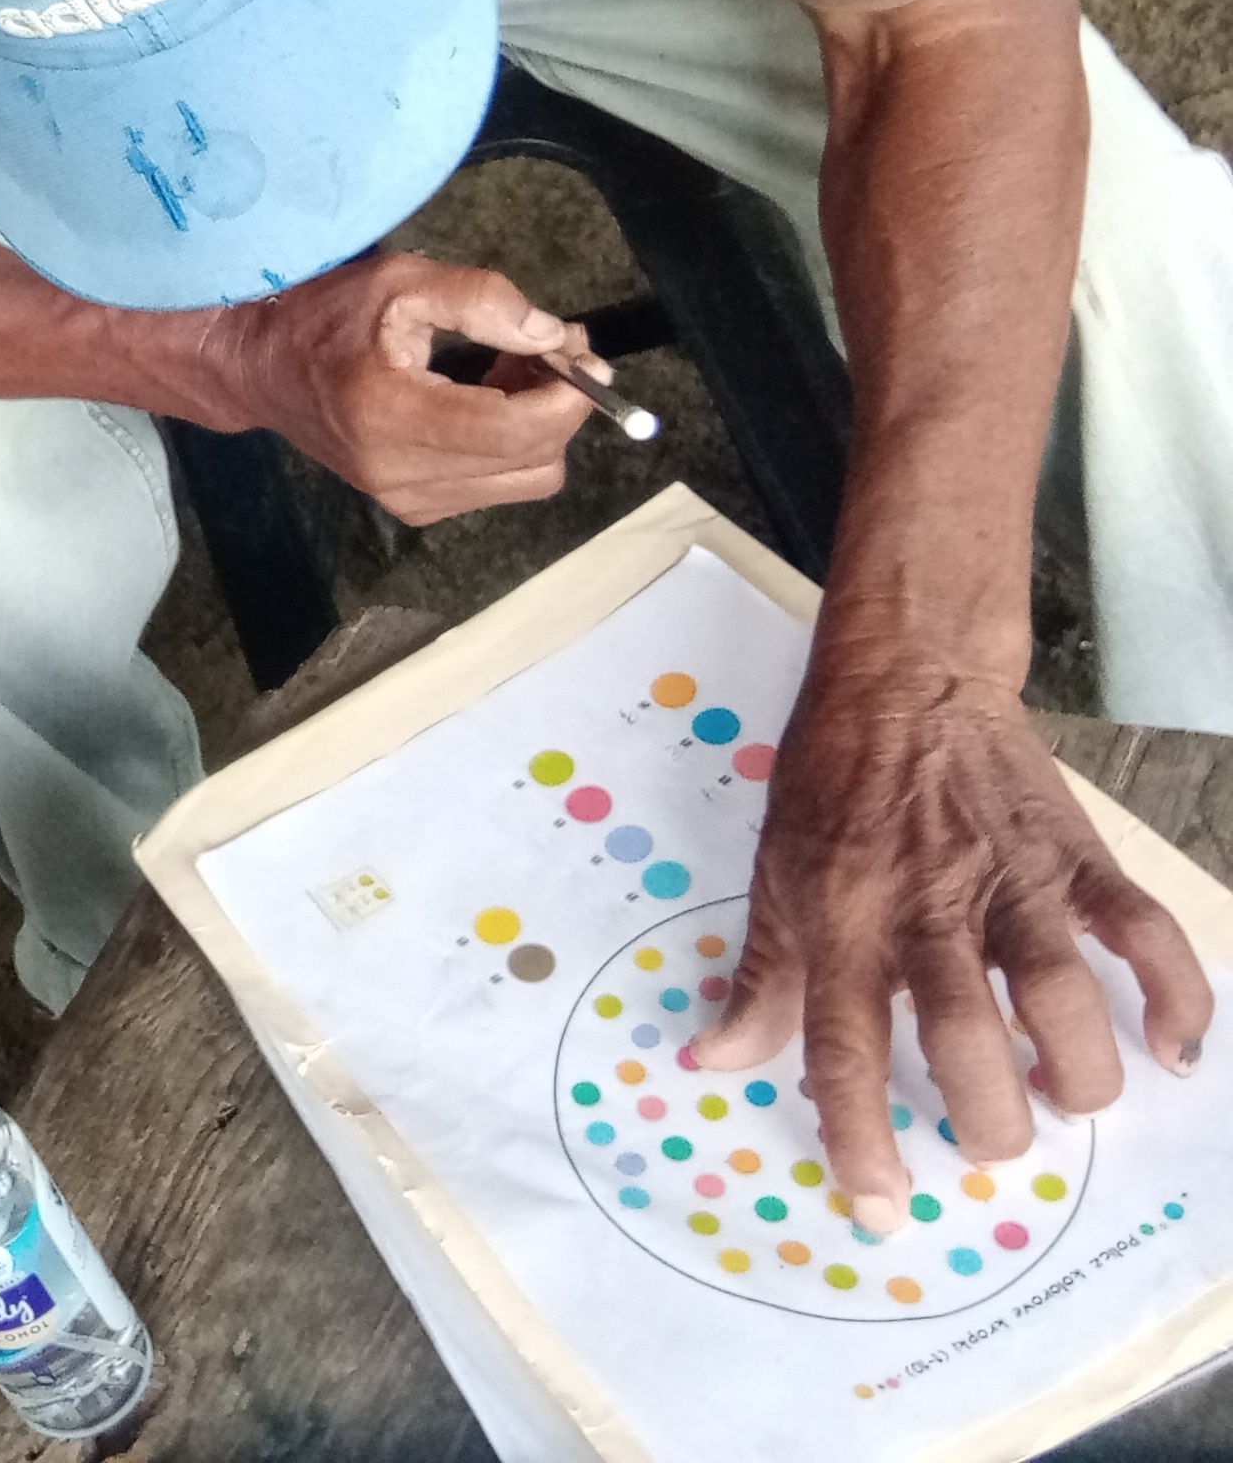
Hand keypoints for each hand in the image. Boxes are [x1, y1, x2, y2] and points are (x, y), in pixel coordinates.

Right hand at [203, 252, 594, 521]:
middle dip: (561, 406)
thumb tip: (553, 336)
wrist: (256, 367)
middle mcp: (402, 474)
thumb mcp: (400, 281)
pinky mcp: (411, 506)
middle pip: (535, 462)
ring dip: (539, 427)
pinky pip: (496, 486)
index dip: (570, 394)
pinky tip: (485, 401)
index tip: (580, 350)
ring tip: (513, 372)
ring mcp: (406, 499)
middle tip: (549, 350)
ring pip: (525, 480)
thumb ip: (482, 300)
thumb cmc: (322, 313)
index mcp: (393, 416)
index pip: (517, 431)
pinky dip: (511, 445)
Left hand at [688, 656, 1211, 1225]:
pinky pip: (1144, 934)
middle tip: (989, 1144)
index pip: (846, 1049)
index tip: (880, 1208)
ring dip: (1075, 1072)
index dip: (861, 1138)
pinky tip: (1169, 1048)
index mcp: (842, 921)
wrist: (904, 681)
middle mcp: (927, 910)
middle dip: (986, 1120)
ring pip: (1060, 998)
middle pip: (965, 1039)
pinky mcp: (1075, 859)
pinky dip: (1174, 997)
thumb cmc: (829, 784)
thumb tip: (715, 1060)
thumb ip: (760, 978)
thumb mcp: (773, 874)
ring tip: (1064, 1099)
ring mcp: (1010, 883)